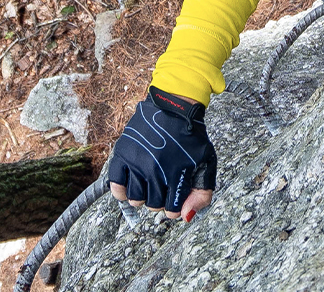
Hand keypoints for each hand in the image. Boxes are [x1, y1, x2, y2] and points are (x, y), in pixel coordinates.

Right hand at [107, 87, 216, 220]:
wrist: (173, 105)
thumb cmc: (191, 136)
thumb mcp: (207, 162)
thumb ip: (202, 193)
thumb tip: (186, 217)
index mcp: (177, 174)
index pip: (172, 210)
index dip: (176, 207)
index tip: (175, 198)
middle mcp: (155, 170)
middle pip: (153, 206)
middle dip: (161, 201)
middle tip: (164, 187)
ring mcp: (137, 162)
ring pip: (136, 199)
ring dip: (143, 196)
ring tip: (150, 184)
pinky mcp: (123, 154)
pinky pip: (116, 186)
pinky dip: (121, 191)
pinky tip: (131, 185)